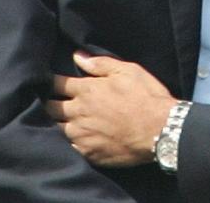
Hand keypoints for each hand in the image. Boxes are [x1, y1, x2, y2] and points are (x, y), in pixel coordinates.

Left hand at [45, 52, 175, 167]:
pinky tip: (70, 139)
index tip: (47, 82)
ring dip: (55, 123)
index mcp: (86, 90)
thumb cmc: (147, 97)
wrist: (162, 131)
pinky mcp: (89, 153)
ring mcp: (82, 135)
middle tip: (50, 101)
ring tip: (57, 121)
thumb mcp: (128, 71)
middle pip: (50, 107)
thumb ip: (100, 63)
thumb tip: (77, 56)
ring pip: (55, 128)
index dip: (49, 81)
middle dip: (49, 102)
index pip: (56, 83)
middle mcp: (79, 112)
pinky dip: (66, 142)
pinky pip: (67, 147)